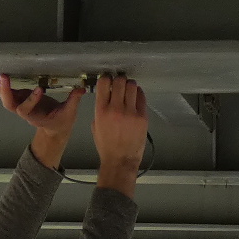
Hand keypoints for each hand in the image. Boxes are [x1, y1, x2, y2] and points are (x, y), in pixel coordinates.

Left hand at [0, 73, 81, 168]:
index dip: (30, 100)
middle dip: (5, 91)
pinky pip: (7, 94)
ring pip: (6, 99)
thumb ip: (73, 101)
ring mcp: (21, 105)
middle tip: (3, 77)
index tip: (40, 89)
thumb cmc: (61, 122)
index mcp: (35, 116)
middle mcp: (25, 111)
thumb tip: (81, 89)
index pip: (26, 110)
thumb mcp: (69, 113)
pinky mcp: (20, 99)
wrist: (54, 128)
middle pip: (9, 104)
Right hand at [89, 73, 148, 195]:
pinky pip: (141, 97)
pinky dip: (138, 94)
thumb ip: (100, 108)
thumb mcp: (96, 125)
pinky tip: (136, 97)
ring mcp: (131, 112)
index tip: (108, 79)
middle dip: (119, 80)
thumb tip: (106, 96)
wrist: (120, 160)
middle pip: (120, 81)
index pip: (104, 82)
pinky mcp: (142, 117)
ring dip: (130, 85)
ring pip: (132, 86)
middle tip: (120, 84)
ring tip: (129, 90)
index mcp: (101, 110)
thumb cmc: (106, 145)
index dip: (107, 78)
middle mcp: (116, 108)